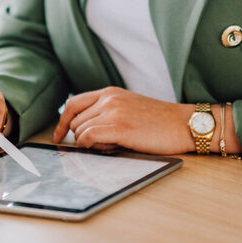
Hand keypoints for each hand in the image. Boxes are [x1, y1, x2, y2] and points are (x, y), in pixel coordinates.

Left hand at [52, 87, 192, 154]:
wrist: (183, 124)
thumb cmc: (158, 122)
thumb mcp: (128, 107)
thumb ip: (106, 112)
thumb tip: (82, 131)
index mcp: (110, 93)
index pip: (72, 103)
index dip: (61, 122)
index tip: (59, 136)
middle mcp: (108, 99)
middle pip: (75, 120)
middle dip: (79, 137)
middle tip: (98, 147)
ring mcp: (113, 112)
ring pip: (80, 131)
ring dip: (89, 143)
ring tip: (110, 146)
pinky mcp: (119, 127)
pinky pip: (88, 137)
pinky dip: (89, 146)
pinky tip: (104, 149)